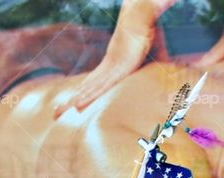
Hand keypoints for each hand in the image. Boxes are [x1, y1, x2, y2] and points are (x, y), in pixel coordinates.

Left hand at [54, 0, 176, 117]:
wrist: (139, 15)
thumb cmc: (145, 32)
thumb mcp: (151, 51)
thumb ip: (157, 59)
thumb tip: (169, 63)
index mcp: (111, 66)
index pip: (93, 84)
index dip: (82, 95)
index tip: (71, 105)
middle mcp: (107, 69)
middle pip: (85, 89)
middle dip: (69, 102)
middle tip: (54, 114)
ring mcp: (109, 69)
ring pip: (88, 89)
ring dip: (73, 101)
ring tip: (58, 112)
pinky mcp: (115, 68)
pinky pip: (99, 86)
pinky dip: (87, 95)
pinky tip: (76, 104)